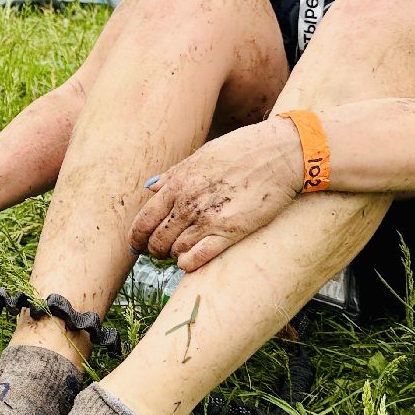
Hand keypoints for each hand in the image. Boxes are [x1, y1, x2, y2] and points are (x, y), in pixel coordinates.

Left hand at [129, 118, 303, 270]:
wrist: (278, 154)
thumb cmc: (241, 150)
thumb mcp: (200, 156)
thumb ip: (173, 175)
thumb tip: (151, 188)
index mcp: (176, 184)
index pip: (144, 220)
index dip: (136, 237)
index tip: (136, 244)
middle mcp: (187, 204)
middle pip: (157, 240)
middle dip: (154, 249)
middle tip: (159, 251)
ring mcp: (207, 220)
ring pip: (176, 251)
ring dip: (174, 254)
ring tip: (180, 251)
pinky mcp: (229, 233)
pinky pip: (198, 258)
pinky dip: (188, 263)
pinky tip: (189, 261)